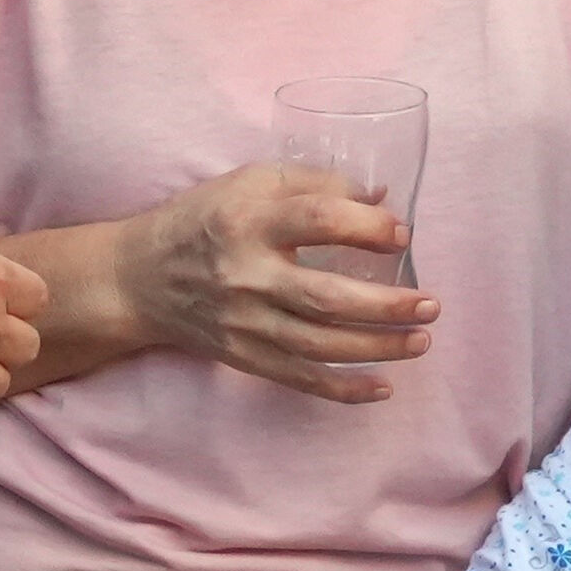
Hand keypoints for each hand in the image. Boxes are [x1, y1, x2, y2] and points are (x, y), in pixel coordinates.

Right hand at [114, 162, 439, 404]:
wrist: (138, 277)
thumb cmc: (204, 218)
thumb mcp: (251, 181)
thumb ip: (315, 182)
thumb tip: (380, 199)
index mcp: (250, 220)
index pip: (319, 220)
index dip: (368, 227)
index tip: (402, 235)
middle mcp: (247, 274)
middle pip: (327, 297)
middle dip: (388, 306)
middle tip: (431, 305)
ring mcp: (244, 322)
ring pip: (320, 345)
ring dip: (378, 348)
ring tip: (421, 340)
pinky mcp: (243, 355)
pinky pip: (299, 378)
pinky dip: (342, 389)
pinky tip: (382, 388)